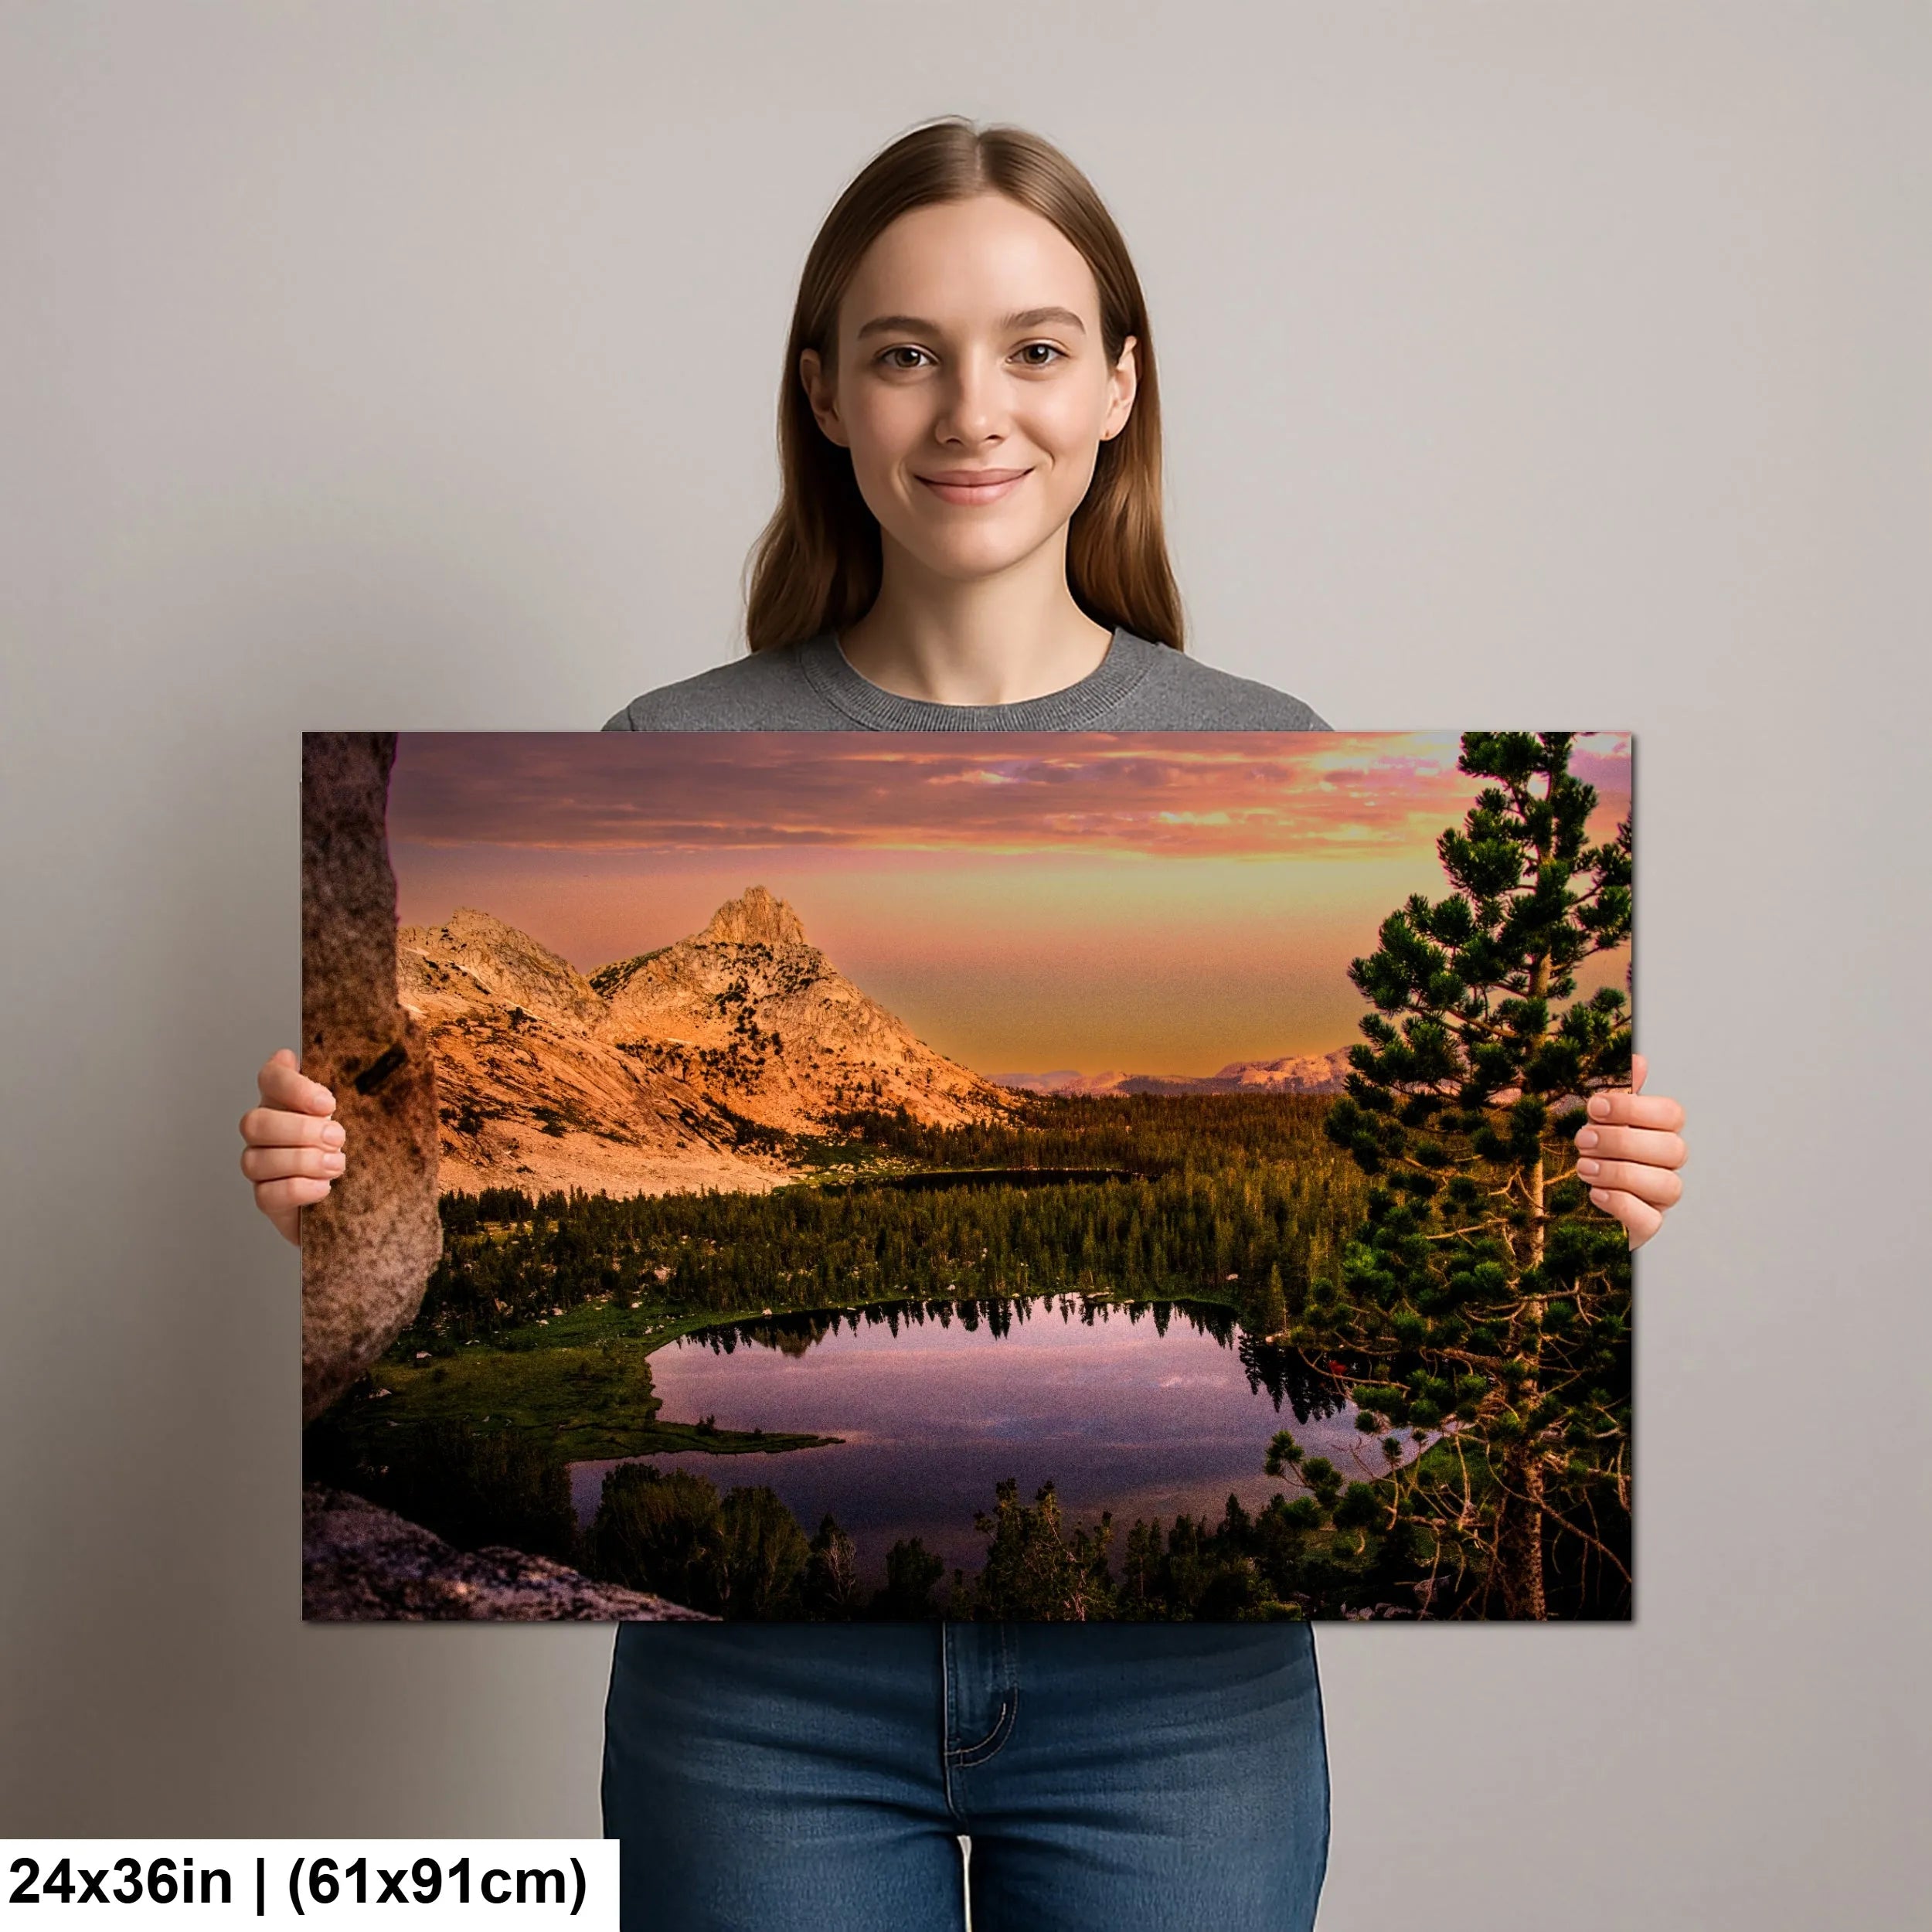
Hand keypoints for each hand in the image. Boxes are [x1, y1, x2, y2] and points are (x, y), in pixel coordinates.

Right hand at [239, 1048, 345, 1245]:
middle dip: (300, 1130)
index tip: (329, 1104)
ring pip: (255, 1160)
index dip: (292, 1086)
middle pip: (255, 1122)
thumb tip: (291, 1056)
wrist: (352, 1194)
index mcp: (283, 1101)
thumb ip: (333, 1087)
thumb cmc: (348, 1146)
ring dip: (302, 1161)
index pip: (269, 1078)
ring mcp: (260, 1166)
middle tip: (338, 1138)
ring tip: (336, 1165)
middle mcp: (264, 1132)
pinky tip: (324, 1187)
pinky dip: (299, 1189)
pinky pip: (267, 1194)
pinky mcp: (267, 1198)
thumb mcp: (353, 1113)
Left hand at [1573, 1052, 1684, 1249]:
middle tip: (1582, 1139)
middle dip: (1623, 1141)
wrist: (1570, 1203)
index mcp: (1659, 1134)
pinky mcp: (1645, 1227)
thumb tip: (1638, 1059)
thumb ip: (1619, 1094)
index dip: (1634, 1108)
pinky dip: (1622, 1204)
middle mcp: (1666, 1166)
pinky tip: (1595, 1193)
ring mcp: (1659, 1199)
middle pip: (1672, 1149)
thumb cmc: (1593, 1154)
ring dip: (1620, 1172)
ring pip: (1667, 1185)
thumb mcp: (1600, 1121)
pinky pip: (1650, 1220)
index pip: (1672, 1114)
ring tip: (1584, 1166)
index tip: (1594, 1106)